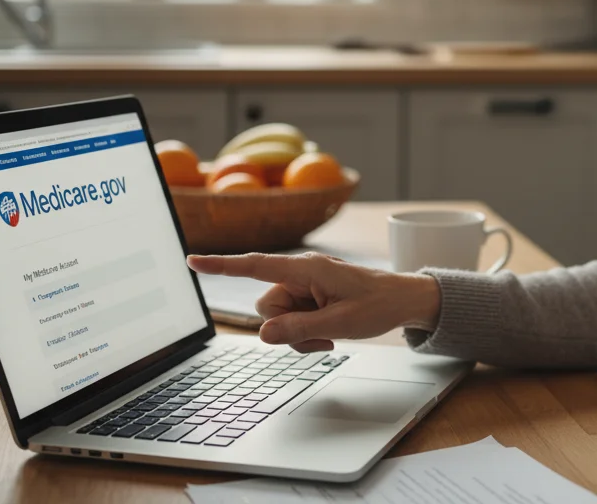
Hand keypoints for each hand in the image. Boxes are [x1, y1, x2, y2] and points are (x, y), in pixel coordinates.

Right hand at [186, 252, 441, 351]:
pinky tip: (329, 334)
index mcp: (306, 269)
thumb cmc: (378, 305)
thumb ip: (299, 329)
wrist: (403, 301)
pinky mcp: (309, 297)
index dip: (222, 265)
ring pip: (278, 318)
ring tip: (330, 336)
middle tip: (321, 337)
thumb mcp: (340, 323)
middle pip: (267, 306)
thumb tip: (263, 334)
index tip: (193, 260)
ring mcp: (305, 286)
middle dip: (286, 328)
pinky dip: (305, 333)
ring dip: (298, 334)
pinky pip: (291, 320)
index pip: (255, 266)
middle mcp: (300, 273)